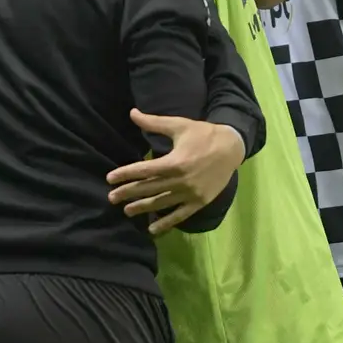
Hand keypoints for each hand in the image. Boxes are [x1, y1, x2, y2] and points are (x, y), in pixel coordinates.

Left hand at [106, 109, 245, 234]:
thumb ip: (154, 123)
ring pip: (162, 203)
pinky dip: (166, 223)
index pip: (144, 170)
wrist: (232, 147)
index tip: (110, 179)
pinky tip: (152, 229)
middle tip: (111, 198)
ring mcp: (191, 193)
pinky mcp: (199, 202)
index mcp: (175, 161)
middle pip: (149, 188)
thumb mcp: (179, 125)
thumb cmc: (203, 134)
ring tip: (126, 211)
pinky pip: (180, 215)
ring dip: (143, 208)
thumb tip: (132, 112)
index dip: (125, 174)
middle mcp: (181, 180)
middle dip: (128, 193)